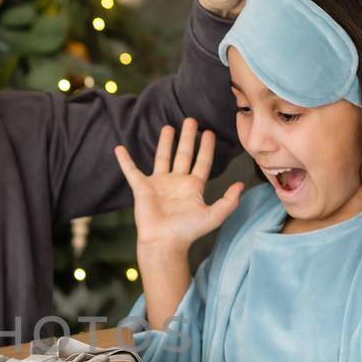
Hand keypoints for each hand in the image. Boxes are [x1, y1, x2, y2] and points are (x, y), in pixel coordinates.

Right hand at [115, 117, 245, 256]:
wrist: (164, 242)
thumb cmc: (187, 231)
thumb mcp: (213, 216)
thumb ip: (228, 201)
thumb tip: (241, 185)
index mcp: (193, 187)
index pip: (202, 162)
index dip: (206, 148)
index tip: (208, 132)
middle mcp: (176, 182)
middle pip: (183, 155)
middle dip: (187, 138)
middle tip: (191, 120)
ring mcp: (159, 184)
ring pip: (162, 158)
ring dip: (165, 143)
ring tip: (168, 127)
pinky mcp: (142, 188)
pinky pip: (131, 171)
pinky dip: (125, 160)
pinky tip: (119, 148)